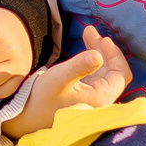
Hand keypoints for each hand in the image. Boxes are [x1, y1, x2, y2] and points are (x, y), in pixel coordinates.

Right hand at [1, 27, 133, 138]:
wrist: (25, 115)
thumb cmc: (43, 98)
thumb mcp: (60, 78)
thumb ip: (80, 66)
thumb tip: (99, 55)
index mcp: (101, 97)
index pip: (121, 74)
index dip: (115, 55)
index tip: (102, 39)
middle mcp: (100, 98)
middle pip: (112, 70)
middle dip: (103, 49)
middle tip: (89, 31)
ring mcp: (91, 96)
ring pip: (103, 70)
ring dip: (97, 51)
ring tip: (86, 32)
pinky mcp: (82, 94)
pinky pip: (93, 73)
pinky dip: (90, 59)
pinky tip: (84, 48)